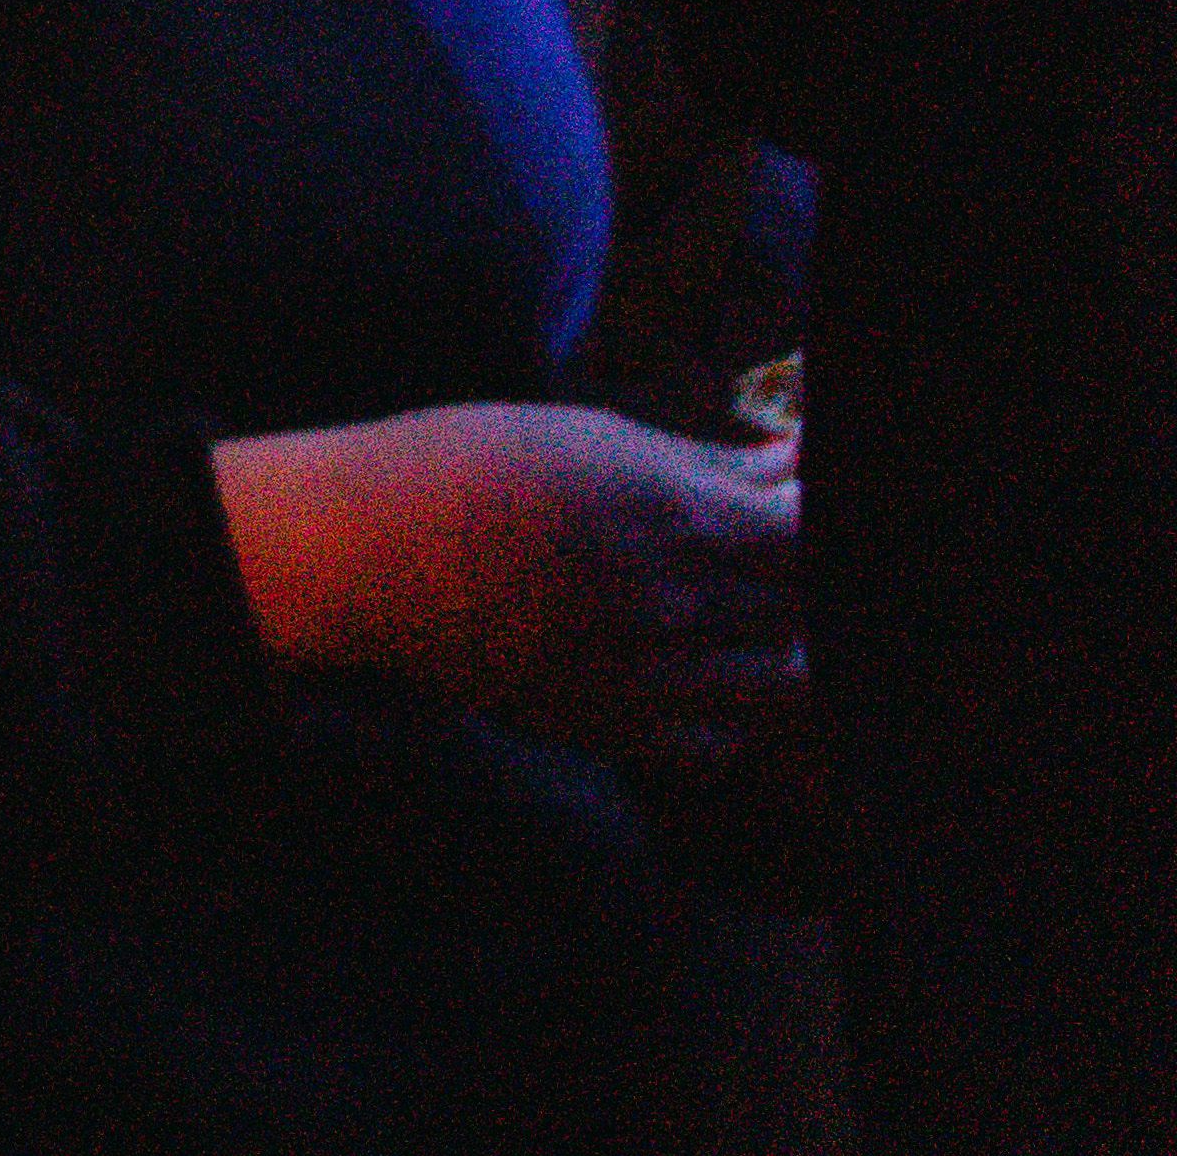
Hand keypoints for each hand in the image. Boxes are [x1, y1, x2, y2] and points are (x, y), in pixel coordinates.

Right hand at [210, 399, 806, 771]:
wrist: (359, 552)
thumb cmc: (462, 468)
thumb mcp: (588, 439)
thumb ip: (702, 462)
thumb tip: (792, 462)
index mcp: (673, 516)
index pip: (811, 539)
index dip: (823, 524)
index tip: (804, 507)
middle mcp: (674, 603)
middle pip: (804, 609)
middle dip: (803, 578)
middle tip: (771, 550)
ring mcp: (642, 672)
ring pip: (779, 681)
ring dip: (781, 644)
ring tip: (745, 612)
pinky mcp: (605, 722)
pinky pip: (716, 742)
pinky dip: (730, 712)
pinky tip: (699, 672)